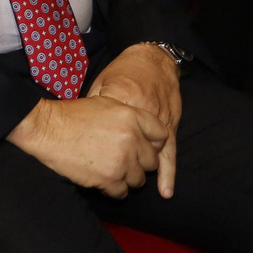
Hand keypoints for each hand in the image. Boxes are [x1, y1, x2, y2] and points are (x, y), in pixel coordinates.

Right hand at [7, 95, 167, 198]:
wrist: (45, 130)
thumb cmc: (71, 115)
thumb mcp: (104, 103)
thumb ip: (130, 117)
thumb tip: (145, 132)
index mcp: (131, 117)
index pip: (162, 135)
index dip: (154, 143)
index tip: (143, 147)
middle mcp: (131, 139)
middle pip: (152, 161)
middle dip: (139, 162)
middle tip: (120, 158)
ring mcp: (122, 161)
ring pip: (139, 180)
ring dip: (126, 177)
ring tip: (108, 168)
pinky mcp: (109, 179)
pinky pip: (122, 192)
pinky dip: (113, 188)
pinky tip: (100, 178)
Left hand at [88, 44, 181, 197]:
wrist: (153, 60)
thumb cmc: (123, 72)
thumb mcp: (101, 83)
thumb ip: (95, 105)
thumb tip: (80, 127)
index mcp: (122, 101)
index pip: (108, 133)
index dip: (97, 149)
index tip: (86, 158)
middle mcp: (142, 114)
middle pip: (130, 149)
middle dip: (120, 164)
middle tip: (106, 171)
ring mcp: (160, 122)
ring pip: (151, 156)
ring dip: (140, 171)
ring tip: (128, 184)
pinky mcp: (172, 127)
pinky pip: (170, 155)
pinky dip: (167, 174)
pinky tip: (165, 192)